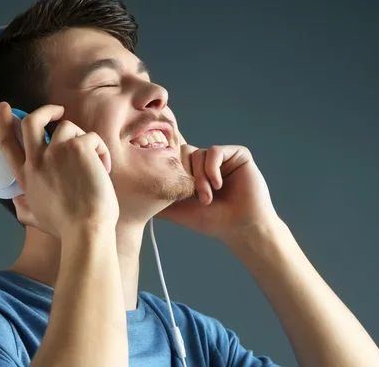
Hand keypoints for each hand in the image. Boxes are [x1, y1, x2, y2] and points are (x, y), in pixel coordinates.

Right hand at [0, 102, 118, 237]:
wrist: (86, 231)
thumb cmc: (68, 229)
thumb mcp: (37, 219)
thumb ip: (25, 209)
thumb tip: (16, 202)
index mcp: (26, 177)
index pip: (6, 143)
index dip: (3, 122)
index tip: (5, 108)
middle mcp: (36, 162)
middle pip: (31, 122)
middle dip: (44, 111)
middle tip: (58, 111)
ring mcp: (55, 152)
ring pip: (67, 126)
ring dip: (83, 139)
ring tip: (95, 162)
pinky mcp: (77, 147)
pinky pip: (91, 137)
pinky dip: (101, 151)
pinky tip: (104, 170)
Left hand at [156, 140, 277, 243]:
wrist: (242, 228)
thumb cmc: (214, 222)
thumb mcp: (180, 212)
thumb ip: (161, 203)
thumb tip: (136, 200)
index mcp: (194, 172)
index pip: (175, 157)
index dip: (172, 166)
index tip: (172, 182)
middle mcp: (207, 163)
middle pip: (183, 152)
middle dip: (186, 174)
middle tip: (194, 196)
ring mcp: (223, 158)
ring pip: (198, 153)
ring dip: (200, 177)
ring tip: (207, 197)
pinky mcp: (238, 155)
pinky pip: (216, 150)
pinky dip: (212, 168)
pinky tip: (217, 185)